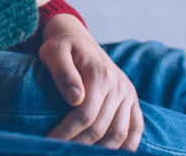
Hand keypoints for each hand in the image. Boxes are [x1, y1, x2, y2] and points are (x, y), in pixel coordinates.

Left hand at [42, 14, 143, 150]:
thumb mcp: (54, 52)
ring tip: (79, 153)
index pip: (85, 114)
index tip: (49, 141)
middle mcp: (119, 86)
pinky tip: (110, 153)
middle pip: (101, 128)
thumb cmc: (63, 47)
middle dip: (78, 144)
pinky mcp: (132, 101)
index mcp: (100, 75)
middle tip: (59, 150)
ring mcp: (128, 95)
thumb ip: (63, 73)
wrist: (80, 40)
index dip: (66, 132)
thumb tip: (74, 98)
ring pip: (119, 133)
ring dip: (101, 149)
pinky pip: (136, 128)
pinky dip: (126, 146)